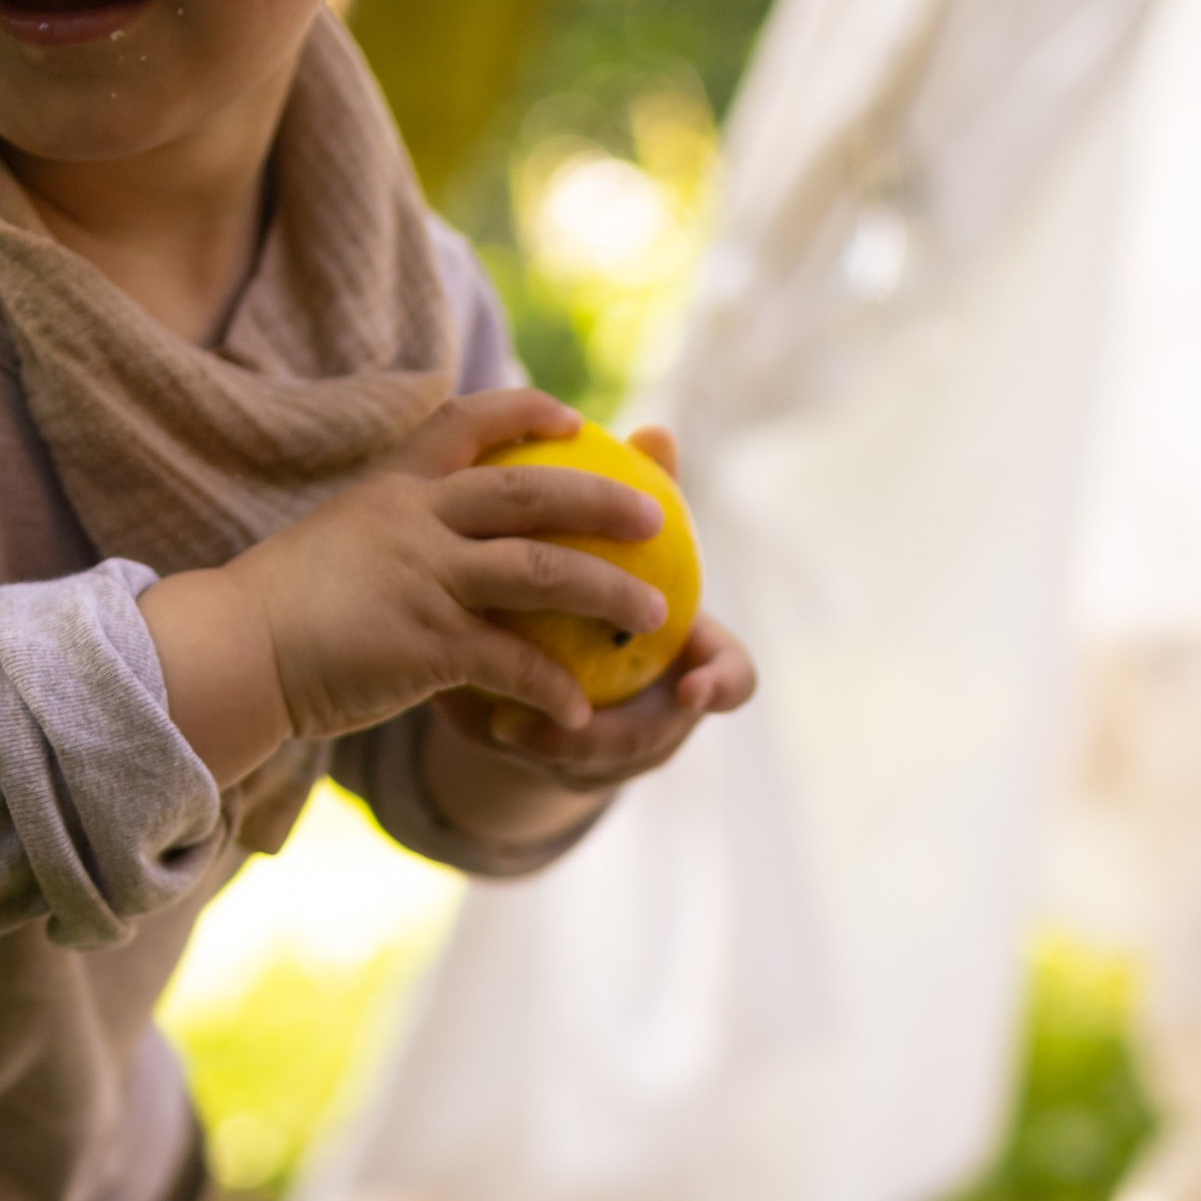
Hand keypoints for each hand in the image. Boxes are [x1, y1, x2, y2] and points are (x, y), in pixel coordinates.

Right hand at [140, 390, 681, 785]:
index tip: (573, 417)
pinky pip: (513, 663)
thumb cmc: (280, 610)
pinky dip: (554, 688)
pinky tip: (582, 711)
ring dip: (608, 593)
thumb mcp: (336, 543)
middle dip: (604, 499)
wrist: (233, 652)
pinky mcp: (426, 644)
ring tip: (655, 616)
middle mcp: (415, 520)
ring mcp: (424, 579)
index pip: (466, 424)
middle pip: (531, 491)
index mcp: (394, 488)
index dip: (525, 413)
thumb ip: (389, 533)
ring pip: (542, 572)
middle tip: (657, 512)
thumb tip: (422, 539)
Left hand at [422, 423, 756, 837]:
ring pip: (590, 766)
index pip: (732, 679)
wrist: (560, 648)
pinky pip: (536, 767)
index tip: (693, 690)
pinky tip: (467, 714)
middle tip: (576, 717)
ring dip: (551, 745)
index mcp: (691, 664)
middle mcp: (659, 719)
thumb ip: (643, 493)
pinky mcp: (556, 770)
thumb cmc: (598, 575)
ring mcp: (610, 755)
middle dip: (616, 739)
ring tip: (505, 722)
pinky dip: (509, 738)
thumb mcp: (618, 540)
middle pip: (654, 742)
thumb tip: (654, 431)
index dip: (722, 686)